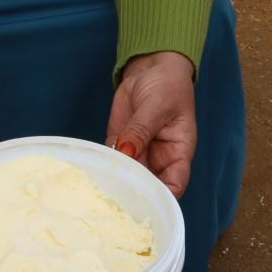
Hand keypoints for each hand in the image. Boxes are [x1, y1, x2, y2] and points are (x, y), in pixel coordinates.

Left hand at [105, 51, 196, 197]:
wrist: (150, 68)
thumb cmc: (167, 85)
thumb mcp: (157, 105)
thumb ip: (141, 130)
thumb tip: (126, 152)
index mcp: (178, 152)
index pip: (175, 184)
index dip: (163, 197)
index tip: (146, 203)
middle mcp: (159, 158)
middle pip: (148, 185)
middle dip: (134, 192)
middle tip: (115, 197)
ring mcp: (138, 152)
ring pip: (127, 175)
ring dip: (115, 180)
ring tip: (100, 187)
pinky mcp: (120, 142)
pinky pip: (111, 160)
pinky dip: (103, 165)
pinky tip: (93, 171)